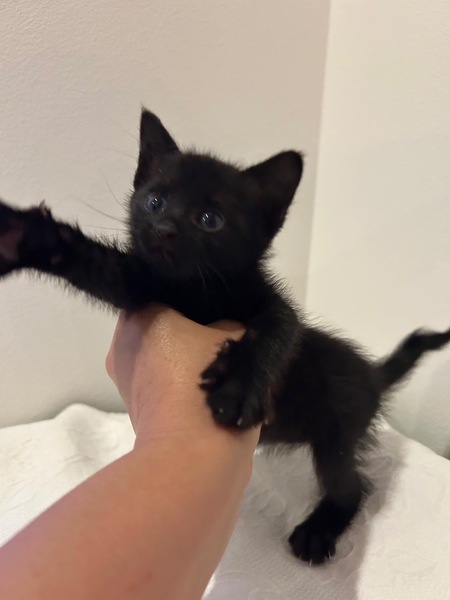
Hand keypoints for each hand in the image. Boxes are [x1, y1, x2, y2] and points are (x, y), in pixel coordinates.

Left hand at [106, 305, 259, 446]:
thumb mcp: (236, 335)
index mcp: (139, 315)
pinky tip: (208, 390)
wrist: (194, 451)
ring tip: (219, 369)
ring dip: (185, 360)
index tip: (219, 314)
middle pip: (162, 328)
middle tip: (223, 340)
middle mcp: (121, 343)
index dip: (197, 303)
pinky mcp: (134, 409)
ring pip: (161, 358)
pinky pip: (161, 384)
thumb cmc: (209, 381)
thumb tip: (226, 328)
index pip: (168, 296)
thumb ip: (230, 321)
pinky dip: (179, 384)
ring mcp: (124, 380)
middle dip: (189, 332)